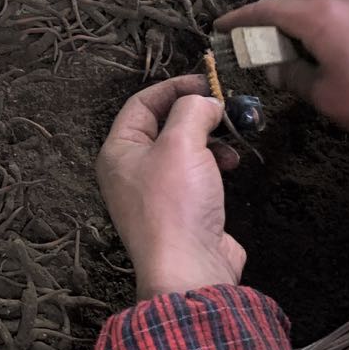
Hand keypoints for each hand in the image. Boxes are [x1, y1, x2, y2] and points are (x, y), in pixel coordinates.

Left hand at [96, 75, 244, 298]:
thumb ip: (193, 110)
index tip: (206, 81)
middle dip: (196, 114)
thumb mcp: (181, 143)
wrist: (191, 268)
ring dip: (210, 139)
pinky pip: (196, 174)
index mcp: (118, 151)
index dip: (173, 87)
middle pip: (163, 125)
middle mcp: (131, 170)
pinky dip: (213, 163)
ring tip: (231, 142)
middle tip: (224, 108)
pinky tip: (230, 165)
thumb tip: (206, 102)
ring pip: (184, 149)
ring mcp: (155, 192)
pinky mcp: (180, 210)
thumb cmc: (176, 204)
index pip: (141, 103)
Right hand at [216, 0, 348, 178]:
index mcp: (319, 17)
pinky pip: (333, 5)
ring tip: (278, 40)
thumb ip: (292, 76)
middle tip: (246, 37)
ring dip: (290, 13)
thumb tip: (275, 68)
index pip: (267, 9)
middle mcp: (339, 1)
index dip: (240, 18)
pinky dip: (313, 16)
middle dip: (263, 14)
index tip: (219, 27)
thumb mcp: (324, 96)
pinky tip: (313, 41)